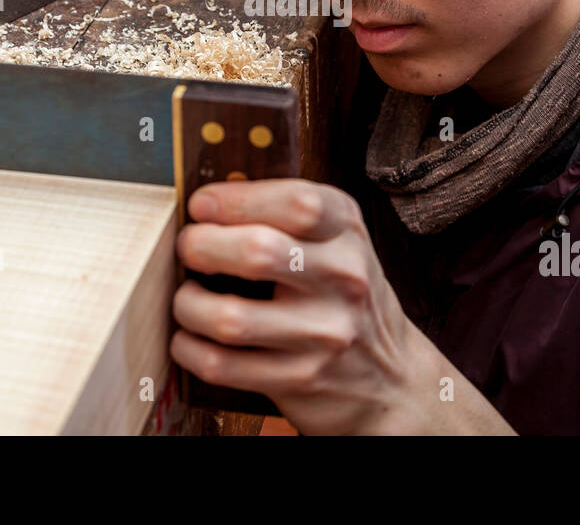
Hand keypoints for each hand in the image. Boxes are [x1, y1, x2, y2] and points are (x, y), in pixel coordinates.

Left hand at [171, 179, 432, 433]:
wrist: (391, 377)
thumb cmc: (343, 296)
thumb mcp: (337, 242)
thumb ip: (286, 218)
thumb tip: (207, 204)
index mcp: (348, 232)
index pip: (297, 204)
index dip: (236, 200)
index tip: (201, 205)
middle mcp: (344, 279)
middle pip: (258, 252)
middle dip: (201, 246)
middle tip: (188, 248)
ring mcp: (325, 334)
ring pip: (230, 318)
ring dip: (188, 305)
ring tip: (188, 298)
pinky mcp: (301, 379)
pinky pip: (222, 364)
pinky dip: (190, 348)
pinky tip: (191, 337)